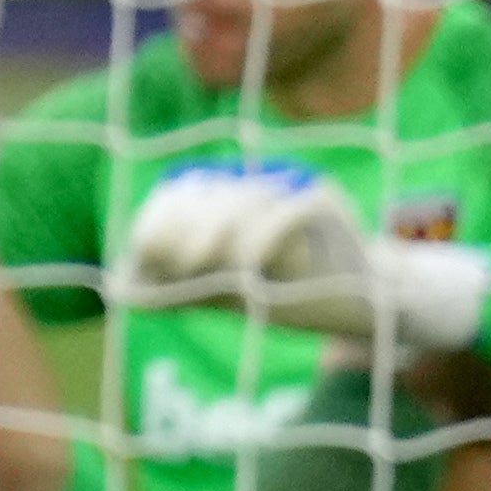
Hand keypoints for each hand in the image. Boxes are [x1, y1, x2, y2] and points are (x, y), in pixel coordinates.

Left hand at [121, 164, 490, 366]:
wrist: (367, 303)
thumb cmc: (294, 294)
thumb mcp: (230, 296)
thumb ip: (180, 289)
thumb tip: (122, 294)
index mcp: (231, 200)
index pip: (185, 193)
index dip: (161, 218)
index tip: (144, 253)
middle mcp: (258, 187)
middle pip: (208, 194)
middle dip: (182, 228)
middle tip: (172, 266)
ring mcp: (293, 189)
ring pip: (245, 201)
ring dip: (218, 238)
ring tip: (200, 271)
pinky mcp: (326, 201)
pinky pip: (290, 210)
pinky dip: (264, 241)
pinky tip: (248, 272)